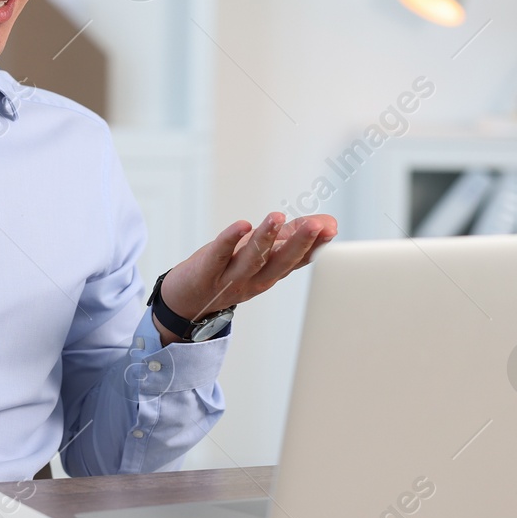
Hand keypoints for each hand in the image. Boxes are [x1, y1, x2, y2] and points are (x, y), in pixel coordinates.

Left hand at [153, 213, 338, 343]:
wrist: (185, 300)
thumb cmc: (227, 271)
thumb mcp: (263, 256)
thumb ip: (291, 236)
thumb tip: (328, 223)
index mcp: (271, 274)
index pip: (297, 259)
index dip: (314, 244)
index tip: (330, 227)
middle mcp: (254, 279)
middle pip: (281, 262)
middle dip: (300, 243)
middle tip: (317, 226)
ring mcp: (230, 277)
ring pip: (252, 259)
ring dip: (266, 238)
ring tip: (278, 217)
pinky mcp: (206, 271)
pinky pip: (219, 254)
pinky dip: (229, 240)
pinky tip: (241, 225)